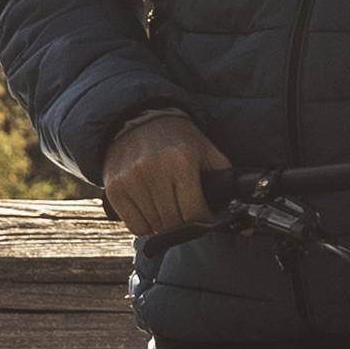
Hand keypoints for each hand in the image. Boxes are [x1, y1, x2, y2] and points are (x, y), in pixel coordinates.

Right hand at [98, 108, 231, 241]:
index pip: (194, 212)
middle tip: (185, 211)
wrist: (138, 121)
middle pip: (173, 221)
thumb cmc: (177, 140)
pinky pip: (134, 226)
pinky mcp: (115, 188)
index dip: (202, 219)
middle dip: (183, 222)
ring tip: (167, 207)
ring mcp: (131, 180)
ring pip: (154, 226)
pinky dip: (145, 225)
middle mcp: (154, 171)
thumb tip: (234, 208)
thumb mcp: (205, 150)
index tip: (203, 216)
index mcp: (181, 162)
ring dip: (164, 224)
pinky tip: (150, 210)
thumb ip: (222, 176)